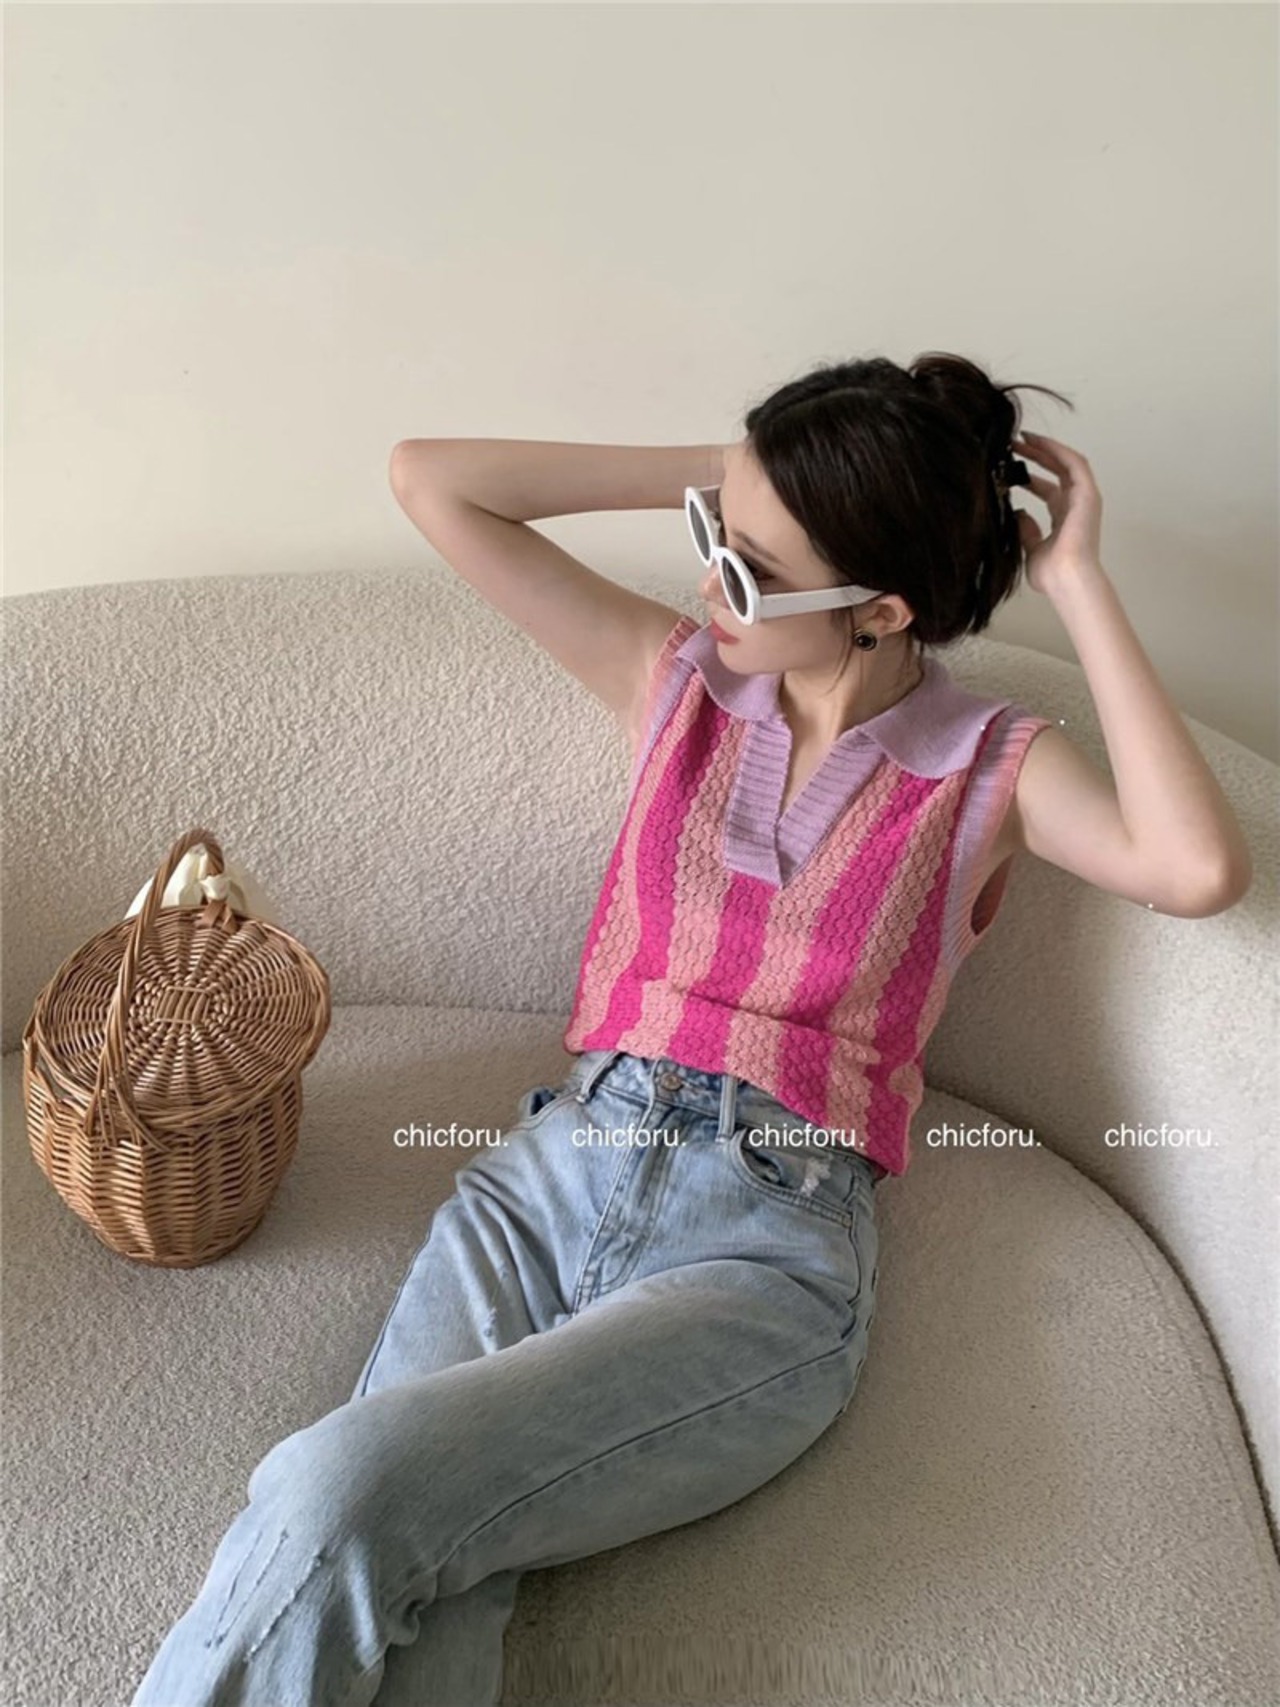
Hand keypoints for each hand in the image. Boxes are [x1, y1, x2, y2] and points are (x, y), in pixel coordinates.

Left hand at [1010, 431, 1103, 592]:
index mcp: (1063, 520)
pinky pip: (1074, 463)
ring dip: (1045, 449)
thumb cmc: (1052, 574)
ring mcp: (1084, 499)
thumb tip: (1017, 513)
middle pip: (1056, 472)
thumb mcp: (1030, 548)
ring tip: (1023, 438)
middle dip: (1035, 457)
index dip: (1029, 476)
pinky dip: (1057, 450)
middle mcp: (1075, 506)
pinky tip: (1038, 442)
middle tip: (1013, 445)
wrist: (1067, 580)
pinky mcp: (1088, 494)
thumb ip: (1025, 530)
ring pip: (1066, 463)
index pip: (1047, 490)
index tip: (1009, 467)